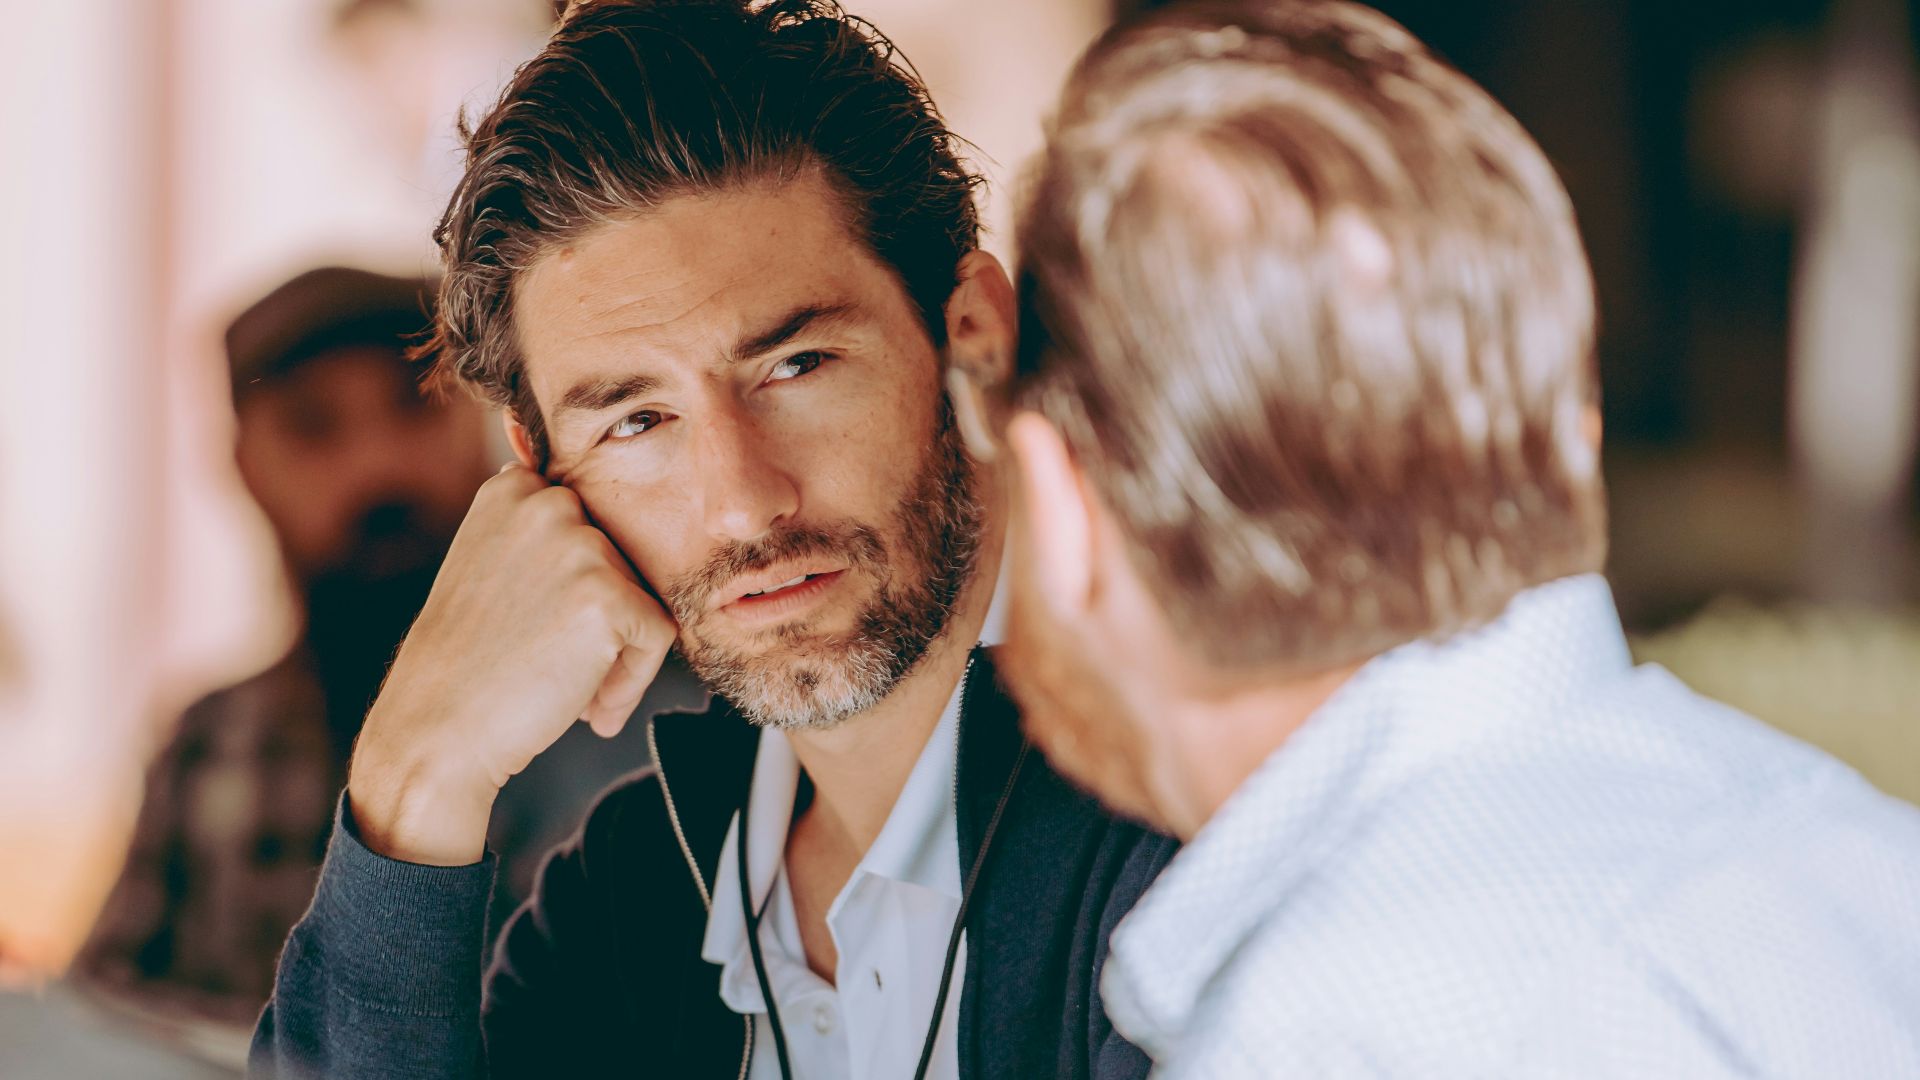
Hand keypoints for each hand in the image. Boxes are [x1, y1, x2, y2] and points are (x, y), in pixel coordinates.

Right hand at [347, 464, 675, 864]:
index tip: (544, 629)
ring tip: (571, 694)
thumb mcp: (486, 568)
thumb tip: (596, 541)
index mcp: (514, 490)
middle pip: (621, 563)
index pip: (591, 527)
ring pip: (643, 600)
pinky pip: (658, 636)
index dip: (577, 589)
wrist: (434, 731)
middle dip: (601, 623)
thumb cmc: (464, 664)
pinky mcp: (609, 596)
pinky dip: (633, 680)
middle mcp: (548, 503)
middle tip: (556, 669)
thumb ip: (538, 539)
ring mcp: (580, 547)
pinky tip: (589, 713)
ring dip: (617, 655)